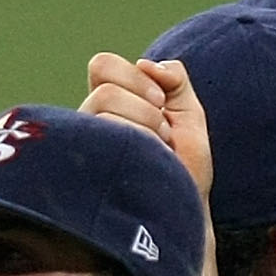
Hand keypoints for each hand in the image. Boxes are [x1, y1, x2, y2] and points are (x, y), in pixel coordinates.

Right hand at [81, 53, 214, 199]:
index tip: (161, 100)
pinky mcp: (86, 170)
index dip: (132, 75)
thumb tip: (148, 65)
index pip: (102, 67)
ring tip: (158, 153)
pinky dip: (134, 144)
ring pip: (101, 111)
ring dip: (142, 127)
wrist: (186, 210)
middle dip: (145, 108)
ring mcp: (86, 146)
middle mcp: (90, 123)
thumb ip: (175, 79)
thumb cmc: (185, 167)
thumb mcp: (189, 113)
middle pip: (105, 91)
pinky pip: (100, 139)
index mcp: (110, 104)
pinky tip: (146, 163)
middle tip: (164, 134)